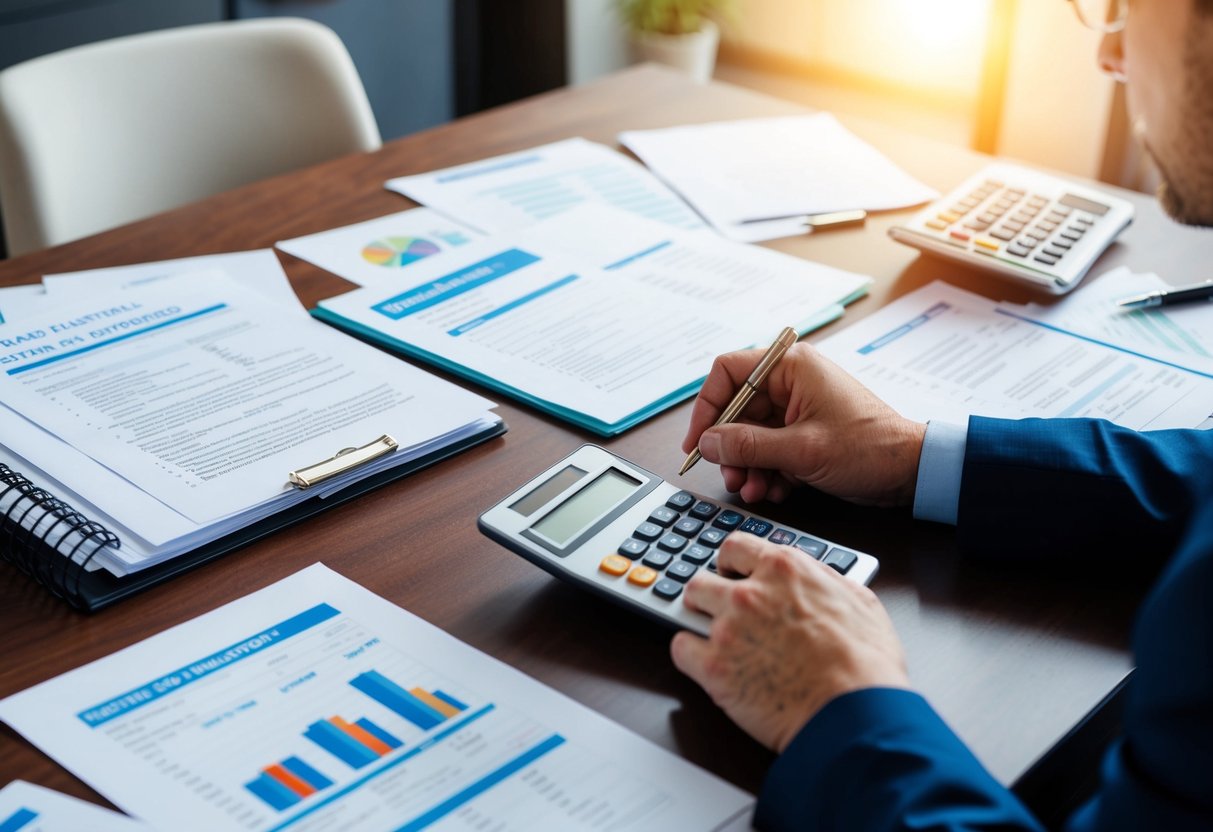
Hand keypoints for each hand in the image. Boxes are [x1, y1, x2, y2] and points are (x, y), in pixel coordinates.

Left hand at [671, 534, 909, 752]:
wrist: (855, 713)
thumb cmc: (866, 664)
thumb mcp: (860, 601)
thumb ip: (828, 582)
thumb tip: (819, 580)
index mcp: (785, 569)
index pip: (736, 547)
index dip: (732, 562)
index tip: (732, 572)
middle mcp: (750, 592)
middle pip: (703, 579)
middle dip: (709, 594)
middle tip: (721, 611)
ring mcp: (728, 628)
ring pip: (686, 609)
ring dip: (697, 621)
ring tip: (715, 639)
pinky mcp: (714, 667)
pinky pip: (680, 649)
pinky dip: (690, 656)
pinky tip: (707, 665)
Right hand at [681, 342, 925, 505]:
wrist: (910, 473)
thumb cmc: (870, 448)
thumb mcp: (801, 450)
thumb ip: (748, 445)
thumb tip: (708, 443)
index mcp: (791, 367)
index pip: (728, 372)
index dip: (707, 407)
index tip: (698, 442)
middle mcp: (791, 382)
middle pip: (736, 410)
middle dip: (730, 448)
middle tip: (730, 476)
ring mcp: (797, 409)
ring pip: (750, 434)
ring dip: (747, 465)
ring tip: (754, 489)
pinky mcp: (803, 433)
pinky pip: (768, 449)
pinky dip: (766, 471)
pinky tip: (774, 489)